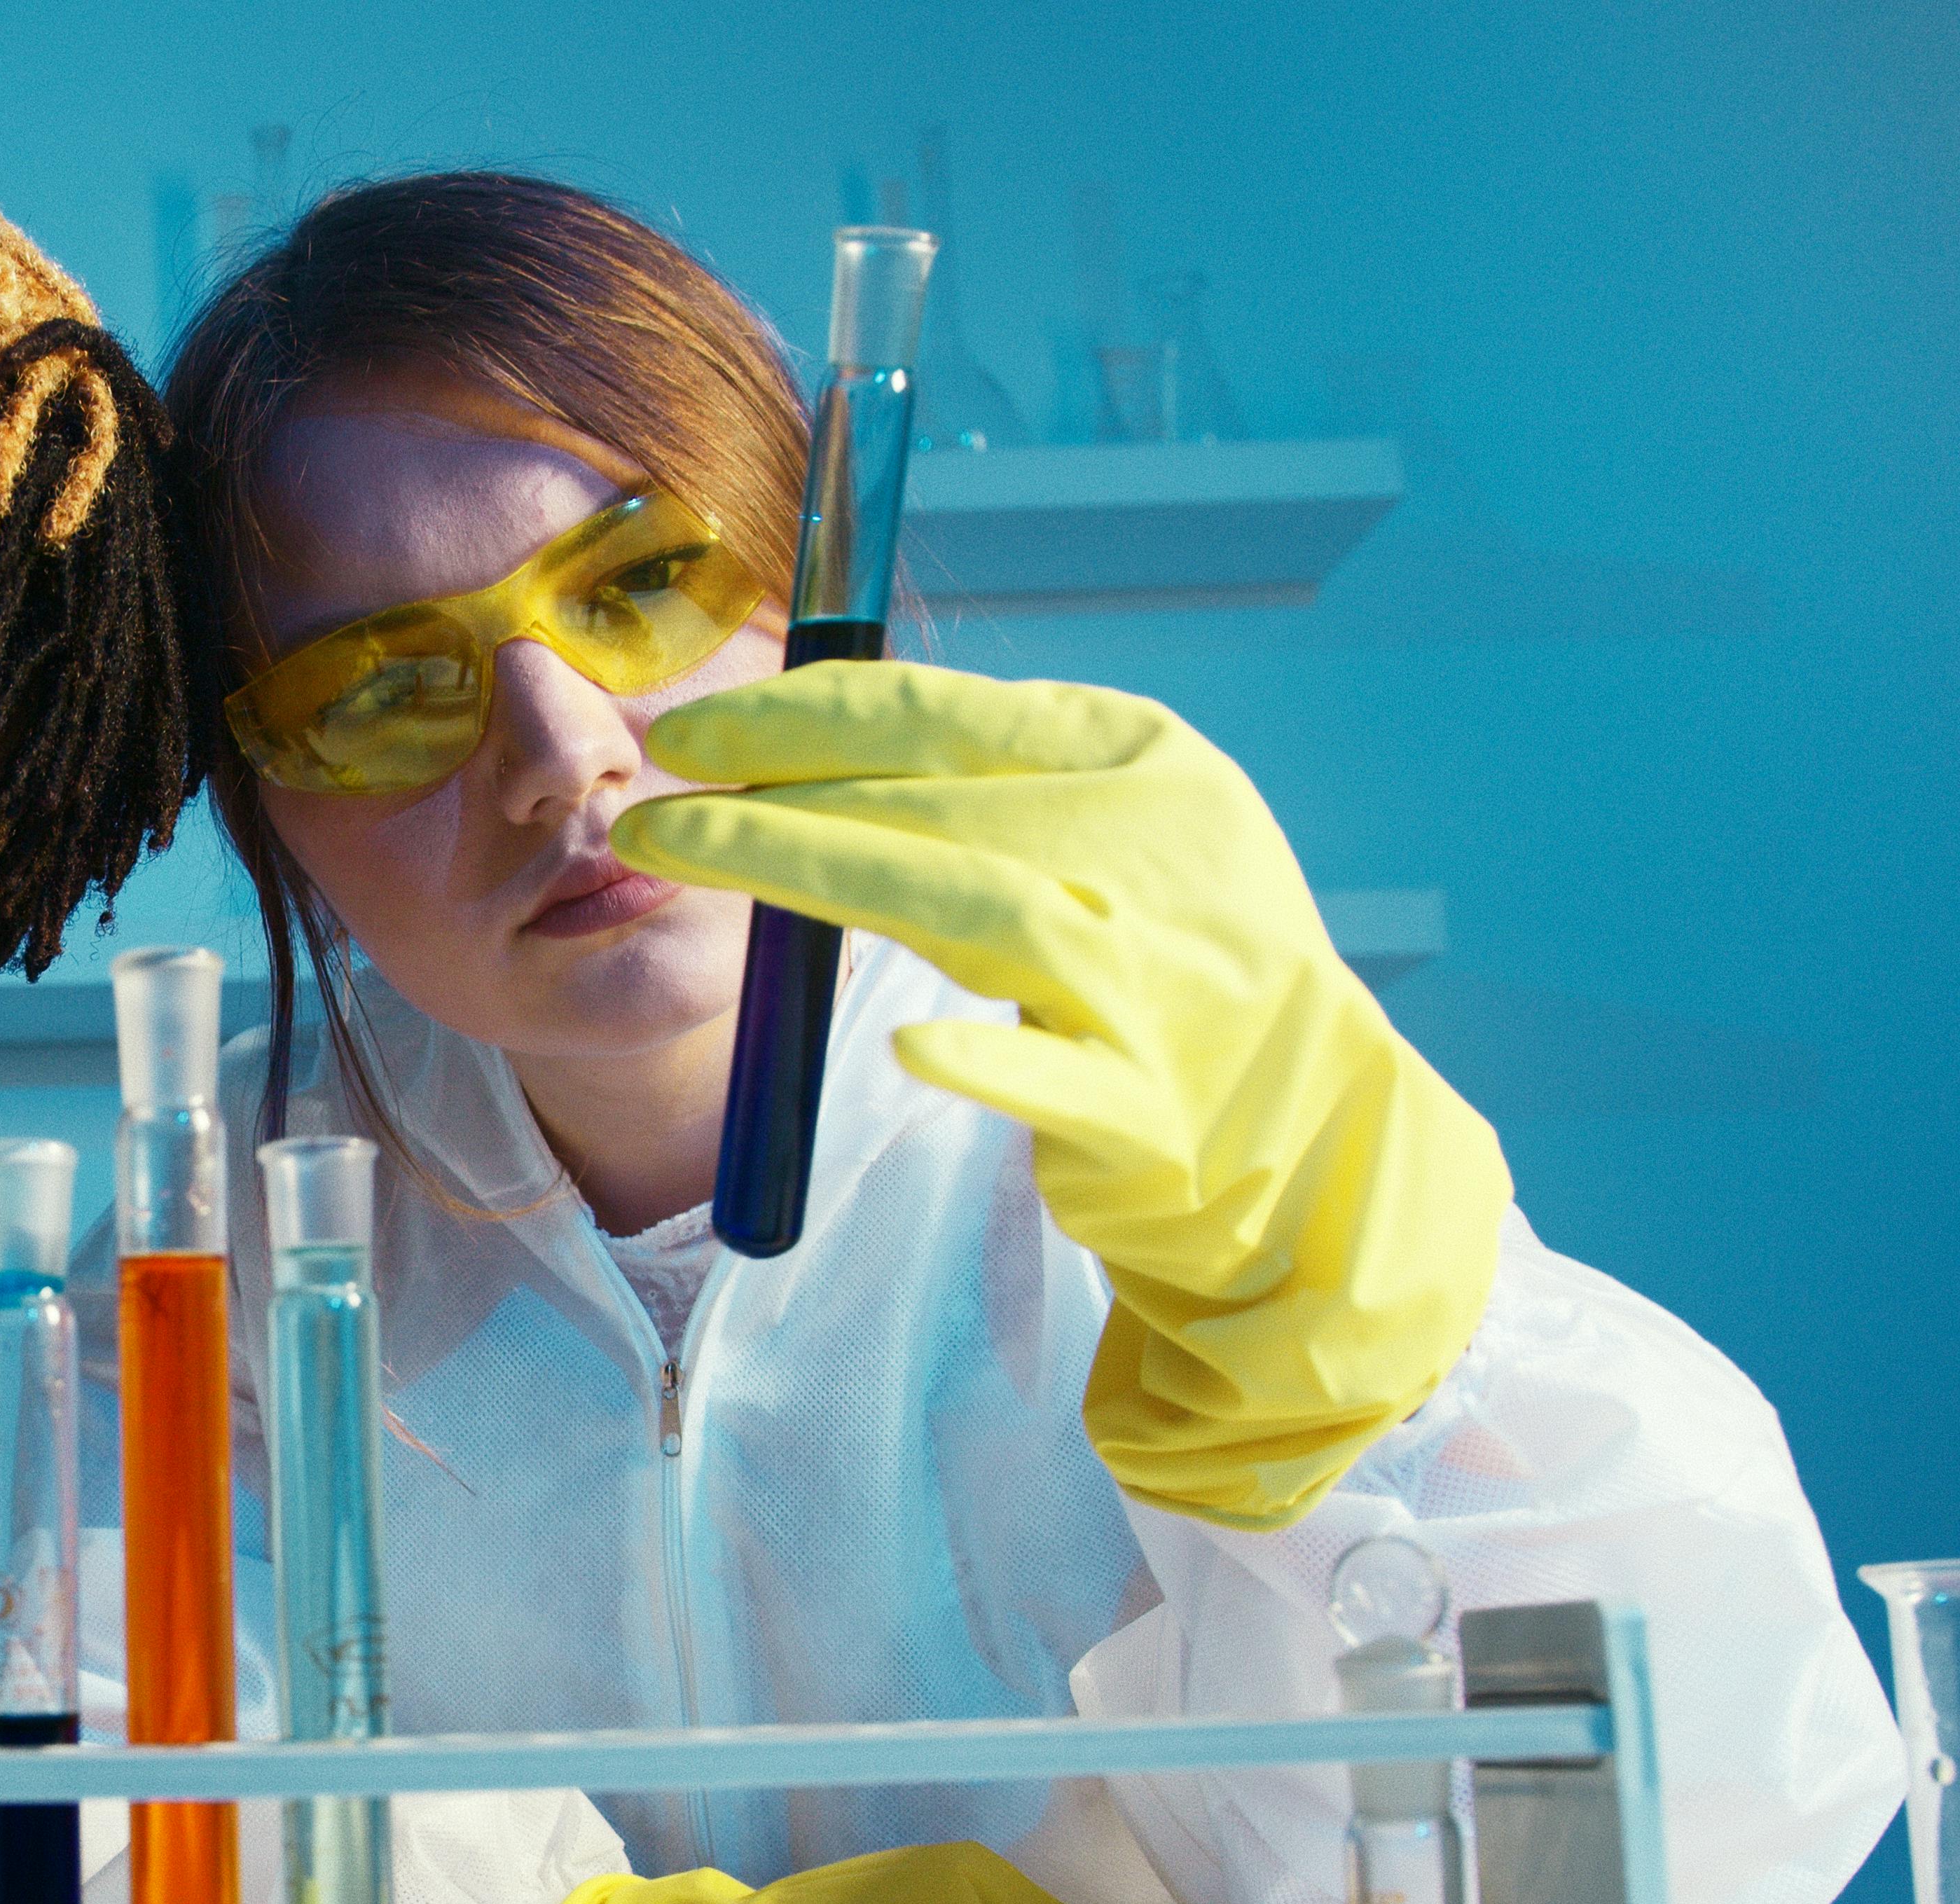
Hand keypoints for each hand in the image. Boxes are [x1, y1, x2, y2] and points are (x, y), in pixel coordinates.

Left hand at [621, 664, 1507, 1528]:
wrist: (1311, 1135)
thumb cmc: (1170, 964)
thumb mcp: (1107, 833)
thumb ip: (985, 783)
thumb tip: (815, 726)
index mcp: (1145, 766)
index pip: (947, 716)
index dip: (802, 713)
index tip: (691, 727)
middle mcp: (1160, 854)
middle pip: (937, 802)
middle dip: (775, 788)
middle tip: (648, 797)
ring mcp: (1161, 984)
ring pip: (976, 907)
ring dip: (814, 869)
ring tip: (679, 855)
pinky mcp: (1151, 1110)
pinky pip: (1056, 1077)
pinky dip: (987, 1059)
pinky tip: (907, 1048)